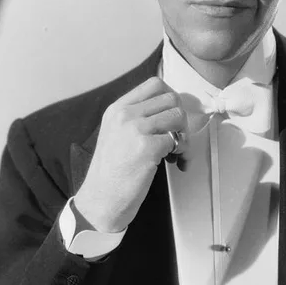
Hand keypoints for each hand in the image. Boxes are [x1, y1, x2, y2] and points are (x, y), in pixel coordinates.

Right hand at [74, 77, 186, 231]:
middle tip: (178, 138)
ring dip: (185, 136)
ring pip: (179, 116)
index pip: (155, 84)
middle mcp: (125, 114)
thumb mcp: (116, 134)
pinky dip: (183, 154)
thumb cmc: (111, 174)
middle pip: (172, 98)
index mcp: (118, 109)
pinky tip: (177, 164)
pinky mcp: (147, 148)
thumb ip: (138, 119)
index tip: (173, 118)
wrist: (100, 200)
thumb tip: (170, 113)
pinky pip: (178, 141)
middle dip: (182, 119)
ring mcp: (136, 129)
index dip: (172, 99)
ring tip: (177, 153)